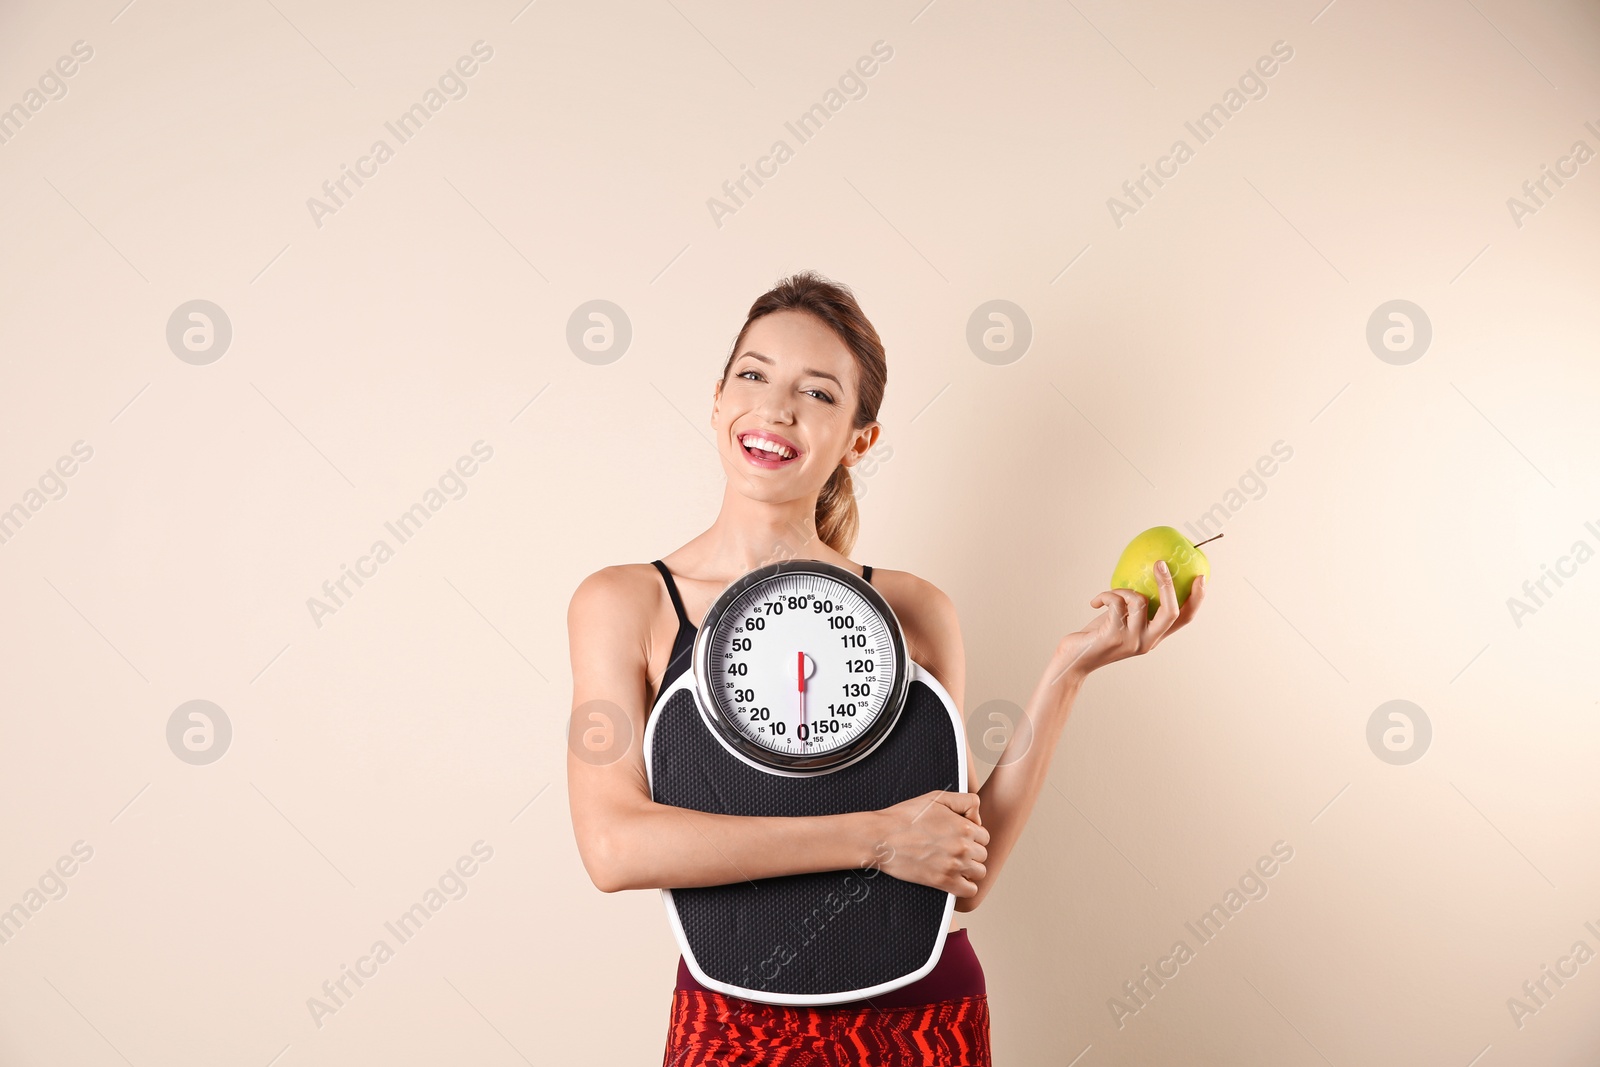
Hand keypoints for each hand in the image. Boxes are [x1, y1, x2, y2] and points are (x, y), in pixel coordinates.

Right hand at [871, 790, 989, 898]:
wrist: (881, 837)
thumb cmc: (906, 816)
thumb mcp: (937, 797)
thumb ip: (965, 801)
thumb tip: (978, 819)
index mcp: (964, 827)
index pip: (984, 836)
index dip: (971, 836)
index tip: (956, 836)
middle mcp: (963, 847)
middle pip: (982, 854)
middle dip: (970, 852)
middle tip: (950, 849)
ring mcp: (954, 866)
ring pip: (979, 872)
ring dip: (969, 869)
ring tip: (952, 863)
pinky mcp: (943, 882)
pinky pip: (970, 890)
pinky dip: (965, 886)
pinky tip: (953, 878)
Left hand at [1053, 562, 1205, 680]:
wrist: (1074, 661)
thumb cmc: (1096, 636)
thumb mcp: (1121, 621)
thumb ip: (1134, 607)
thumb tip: (1141, 574)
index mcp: (1154, 636)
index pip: (1184, 619)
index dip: (1197, 599)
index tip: (1201, 577)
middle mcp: (1148, 641)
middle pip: (1171, 611)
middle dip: (1167, 585)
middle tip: (1160, 563)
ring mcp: (1133, 640)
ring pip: (1140, 601)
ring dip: (1122, 590)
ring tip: (1108, 595)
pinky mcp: (1114, 636)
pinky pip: (1116, 603)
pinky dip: (1105, 596)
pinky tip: (1095, 602)